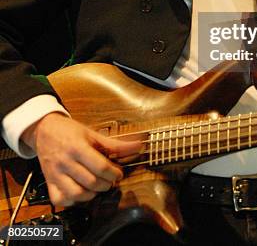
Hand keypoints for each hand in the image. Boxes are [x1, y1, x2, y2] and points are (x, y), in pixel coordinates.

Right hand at [22, 113, 141, 206]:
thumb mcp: (92, 134)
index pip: (100, 167)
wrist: (44, 130)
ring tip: (98, 187)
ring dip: (92, 194)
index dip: (114, 173)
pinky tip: (81, 193)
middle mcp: (65, 162)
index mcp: (77, 147)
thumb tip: (138, 146)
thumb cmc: (69, 131)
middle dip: (106, 184)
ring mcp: (55, 174)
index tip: (119, 173)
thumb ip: (114, 144)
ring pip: (76, 194)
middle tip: (111, 180)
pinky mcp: (48, 182)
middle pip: (91, 181)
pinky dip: (73, 201)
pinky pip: (60, 200)